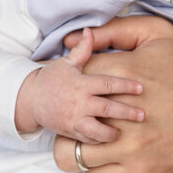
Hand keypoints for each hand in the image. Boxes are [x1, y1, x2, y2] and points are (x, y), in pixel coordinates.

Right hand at [15, 27, 144, 142]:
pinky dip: (99, 141)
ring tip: (123, 133)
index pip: (107, 84)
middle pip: (107, 108)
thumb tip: (90, 30)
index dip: (125, 85)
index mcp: (82, 84)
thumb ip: (82, 50)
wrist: (30, 100)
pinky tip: (111, 140)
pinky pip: (88, 140)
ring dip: (111, 133)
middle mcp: (79, 103)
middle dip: (126, 112)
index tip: (141, 88)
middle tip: (142, 115)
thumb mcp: (67, 63)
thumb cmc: (52, 79)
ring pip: (96, 130)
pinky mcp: (71, 132)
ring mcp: (74, 119)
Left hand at [61, 17, 172, 172]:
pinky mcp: (138, 171)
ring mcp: (129, 146)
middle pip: (63, 117)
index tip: (75, 84)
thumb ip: (115, 31)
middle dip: (65, 113)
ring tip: (86, 135)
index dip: (69, 80)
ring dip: (74, 143)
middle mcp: (121, 113)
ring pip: (69, 153)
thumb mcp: (159, 35)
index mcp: (123, 74)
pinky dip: (94, 164)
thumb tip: (76, 38)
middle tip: (74, 111)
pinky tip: (107, 151)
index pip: (71, 77)